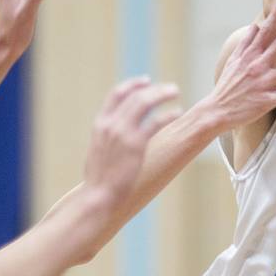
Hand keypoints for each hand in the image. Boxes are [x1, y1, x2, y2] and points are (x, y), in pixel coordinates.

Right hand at [81, 77, 180, 200]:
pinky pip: (155, 122)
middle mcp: (111, 124)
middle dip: (154, 89)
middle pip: (135, 96)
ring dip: (162, 95)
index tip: (146, 81)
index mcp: (101, 124)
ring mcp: (123, 133)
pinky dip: (168, 115)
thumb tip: (117, 134)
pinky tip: (177, 113)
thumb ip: (108, 138)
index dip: (132, 85)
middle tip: (171, 89)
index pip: (116, 94)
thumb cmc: (99, 179)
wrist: (98, 195)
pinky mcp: (136, 145)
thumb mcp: (98, 151)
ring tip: (176, 93)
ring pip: (145, 103)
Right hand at [206, 0, 275, 129]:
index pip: (264, 32)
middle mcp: (258, 66)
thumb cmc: (227, 85)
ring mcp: (263, 83)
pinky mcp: (267, 100)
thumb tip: (254, 26)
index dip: (275, 17)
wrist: (217, 110)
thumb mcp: (233, 61)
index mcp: (250, 56)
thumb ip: (245, 43)